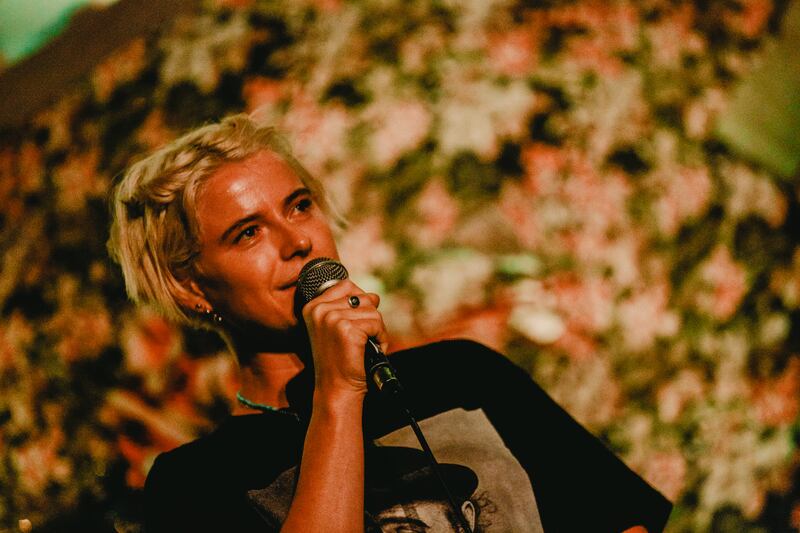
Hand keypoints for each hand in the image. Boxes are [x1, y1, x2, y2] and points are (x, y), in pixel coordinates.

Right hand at [301, 279, 387, 397]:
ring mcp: (332, 318)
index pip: (346, 285)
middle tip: (361, 339)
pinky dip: (381, 338)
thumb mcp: (336, 327)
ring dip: (376, 330)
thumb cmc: (339, 359)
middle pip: (362, 297)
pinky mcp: (347, 329)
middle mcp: (319, 309)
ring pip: (372, 310)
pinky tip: (370, 350)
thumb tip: (374, 296)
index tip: (353, 326)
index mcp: (312, 306)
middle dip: (369, 318)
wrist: (337, 387)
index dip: (359, 303)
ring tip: (365, 346)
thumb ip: (349, 307)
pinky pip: (377, 323)